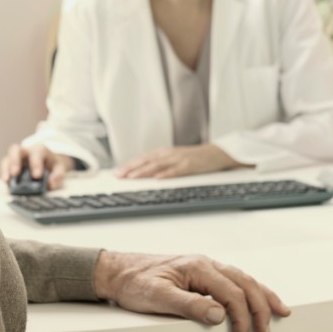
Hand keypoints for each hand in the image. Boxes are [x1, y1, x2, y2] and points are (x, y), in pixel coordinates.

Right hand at [0, 143, 74, 190]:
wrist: (47, 163)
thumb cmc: (52, 165)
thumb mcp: (59, 168)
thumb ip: (58, 175)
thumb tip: (50, 184)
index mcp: (39, 150)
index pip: (36, 153)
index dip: (36, 164)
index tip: (37, 176)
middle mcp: (26, 152)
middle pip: (16, 150)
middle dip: (15, 161)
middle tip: (15, 173)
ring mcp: (16, 158)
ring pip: (7, 158)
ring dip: (6, 169)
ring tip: (6, 180)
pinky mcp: (10, 166)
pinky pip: (4, 168)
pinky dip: (4, 174)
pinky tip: (6, 182)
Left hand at [93, 251, 289, 331]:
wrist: (118, 272)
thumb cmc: (135, 283)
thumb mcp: (157, 296)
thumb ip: (189, 305)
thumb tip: (218, 314)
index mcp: (198, 267)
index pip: (231, 292)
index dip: (241, 317)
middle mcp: (205, 264)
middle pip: (244, 283)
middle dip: (259, 307)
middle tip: (265, 331)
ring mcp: (205, 268)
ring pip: (243, 279)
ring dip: (261, 296)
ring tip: (279, 311)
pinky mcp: (201, 275)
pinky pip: (233, 281)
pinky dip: (250, 290)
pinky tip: (255, 298)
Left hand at [115, 143, 245, 178]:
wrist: (215, 153)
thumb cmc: (193, 157)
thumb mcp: (174, 158)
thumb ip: (160, 163)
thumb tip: (143, 171)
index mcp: (164, 153)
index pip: (142, 159)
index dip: (129, 165)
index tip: (117, 172)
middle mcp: (169, 154)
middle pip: (146, 161)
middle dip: (131, 168)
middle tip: (119, 175)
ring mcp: (179, 159)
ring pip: (158, 165)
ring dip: (144, 171)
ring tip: (132, 177)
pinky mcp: (189, 166)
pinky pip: (176, 170)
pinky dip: (166, 174)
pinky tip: (158, 178)